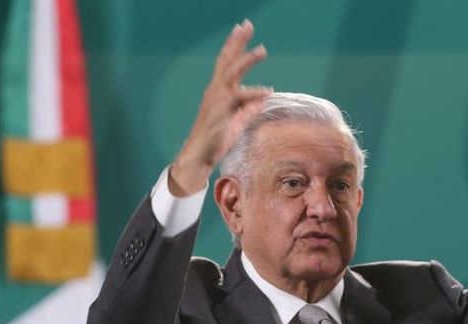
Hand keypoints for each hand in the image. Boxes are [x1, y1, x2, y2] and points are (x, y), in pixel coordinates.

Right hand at [171, 19, 271, 195]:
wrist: (199, 156)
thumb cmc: (216, 139)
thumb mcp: (236, 121)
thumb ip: (248, 109)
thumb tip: (263, 100)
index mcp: (217, 91)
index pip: (225, 62)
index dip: (234, 45)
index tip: (242, 28)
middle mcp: (216, 92)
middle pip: (227, 61)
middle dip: (236, 42)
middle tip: (247, 24)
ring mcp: (218, 102)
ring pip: (231, 75)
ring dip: (246, 61)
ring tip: (262, 50)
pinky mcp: (222, 114)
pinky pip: (240, 100)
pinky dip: (253, 94)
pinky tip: (267, 91)